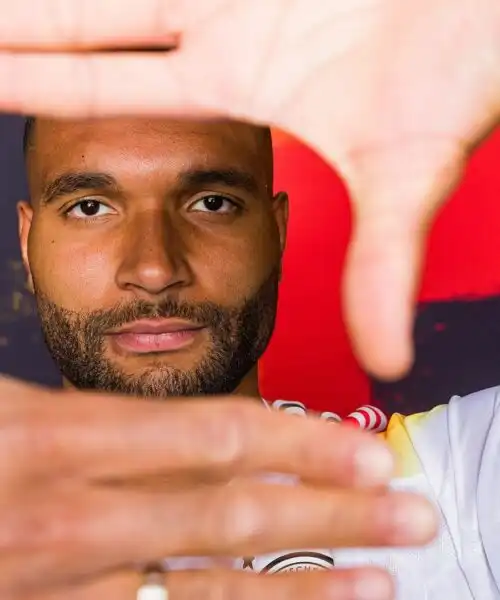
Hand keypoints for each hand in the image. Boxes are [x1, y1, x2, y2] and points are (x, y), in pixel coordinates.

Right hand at [0, 376, 434, 598]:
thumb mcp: (13, 405)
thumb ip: (93, 411)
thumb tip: (197, 424)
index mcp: (58, 438)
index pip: (213, 435)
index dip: (299, 441)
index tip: (365, 449)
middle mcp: (72, 518)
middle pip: (232, 513)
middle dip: (332, 513)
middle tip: (410, 514)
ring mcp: (65, 585)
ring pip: (209, 589)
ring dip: (307, 585)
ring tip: (382, 581)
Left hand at [1, 0, 499, 377]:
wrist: (486, 8)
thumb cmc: (460, 71)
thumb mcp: (405, 177)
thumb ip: (381, 266)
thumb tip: (383, 363)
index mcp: (239, 82)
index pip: (112, 90)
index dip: (44, 89)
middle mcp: (221, 26)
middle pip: (87, 28)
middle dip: (16, 35)